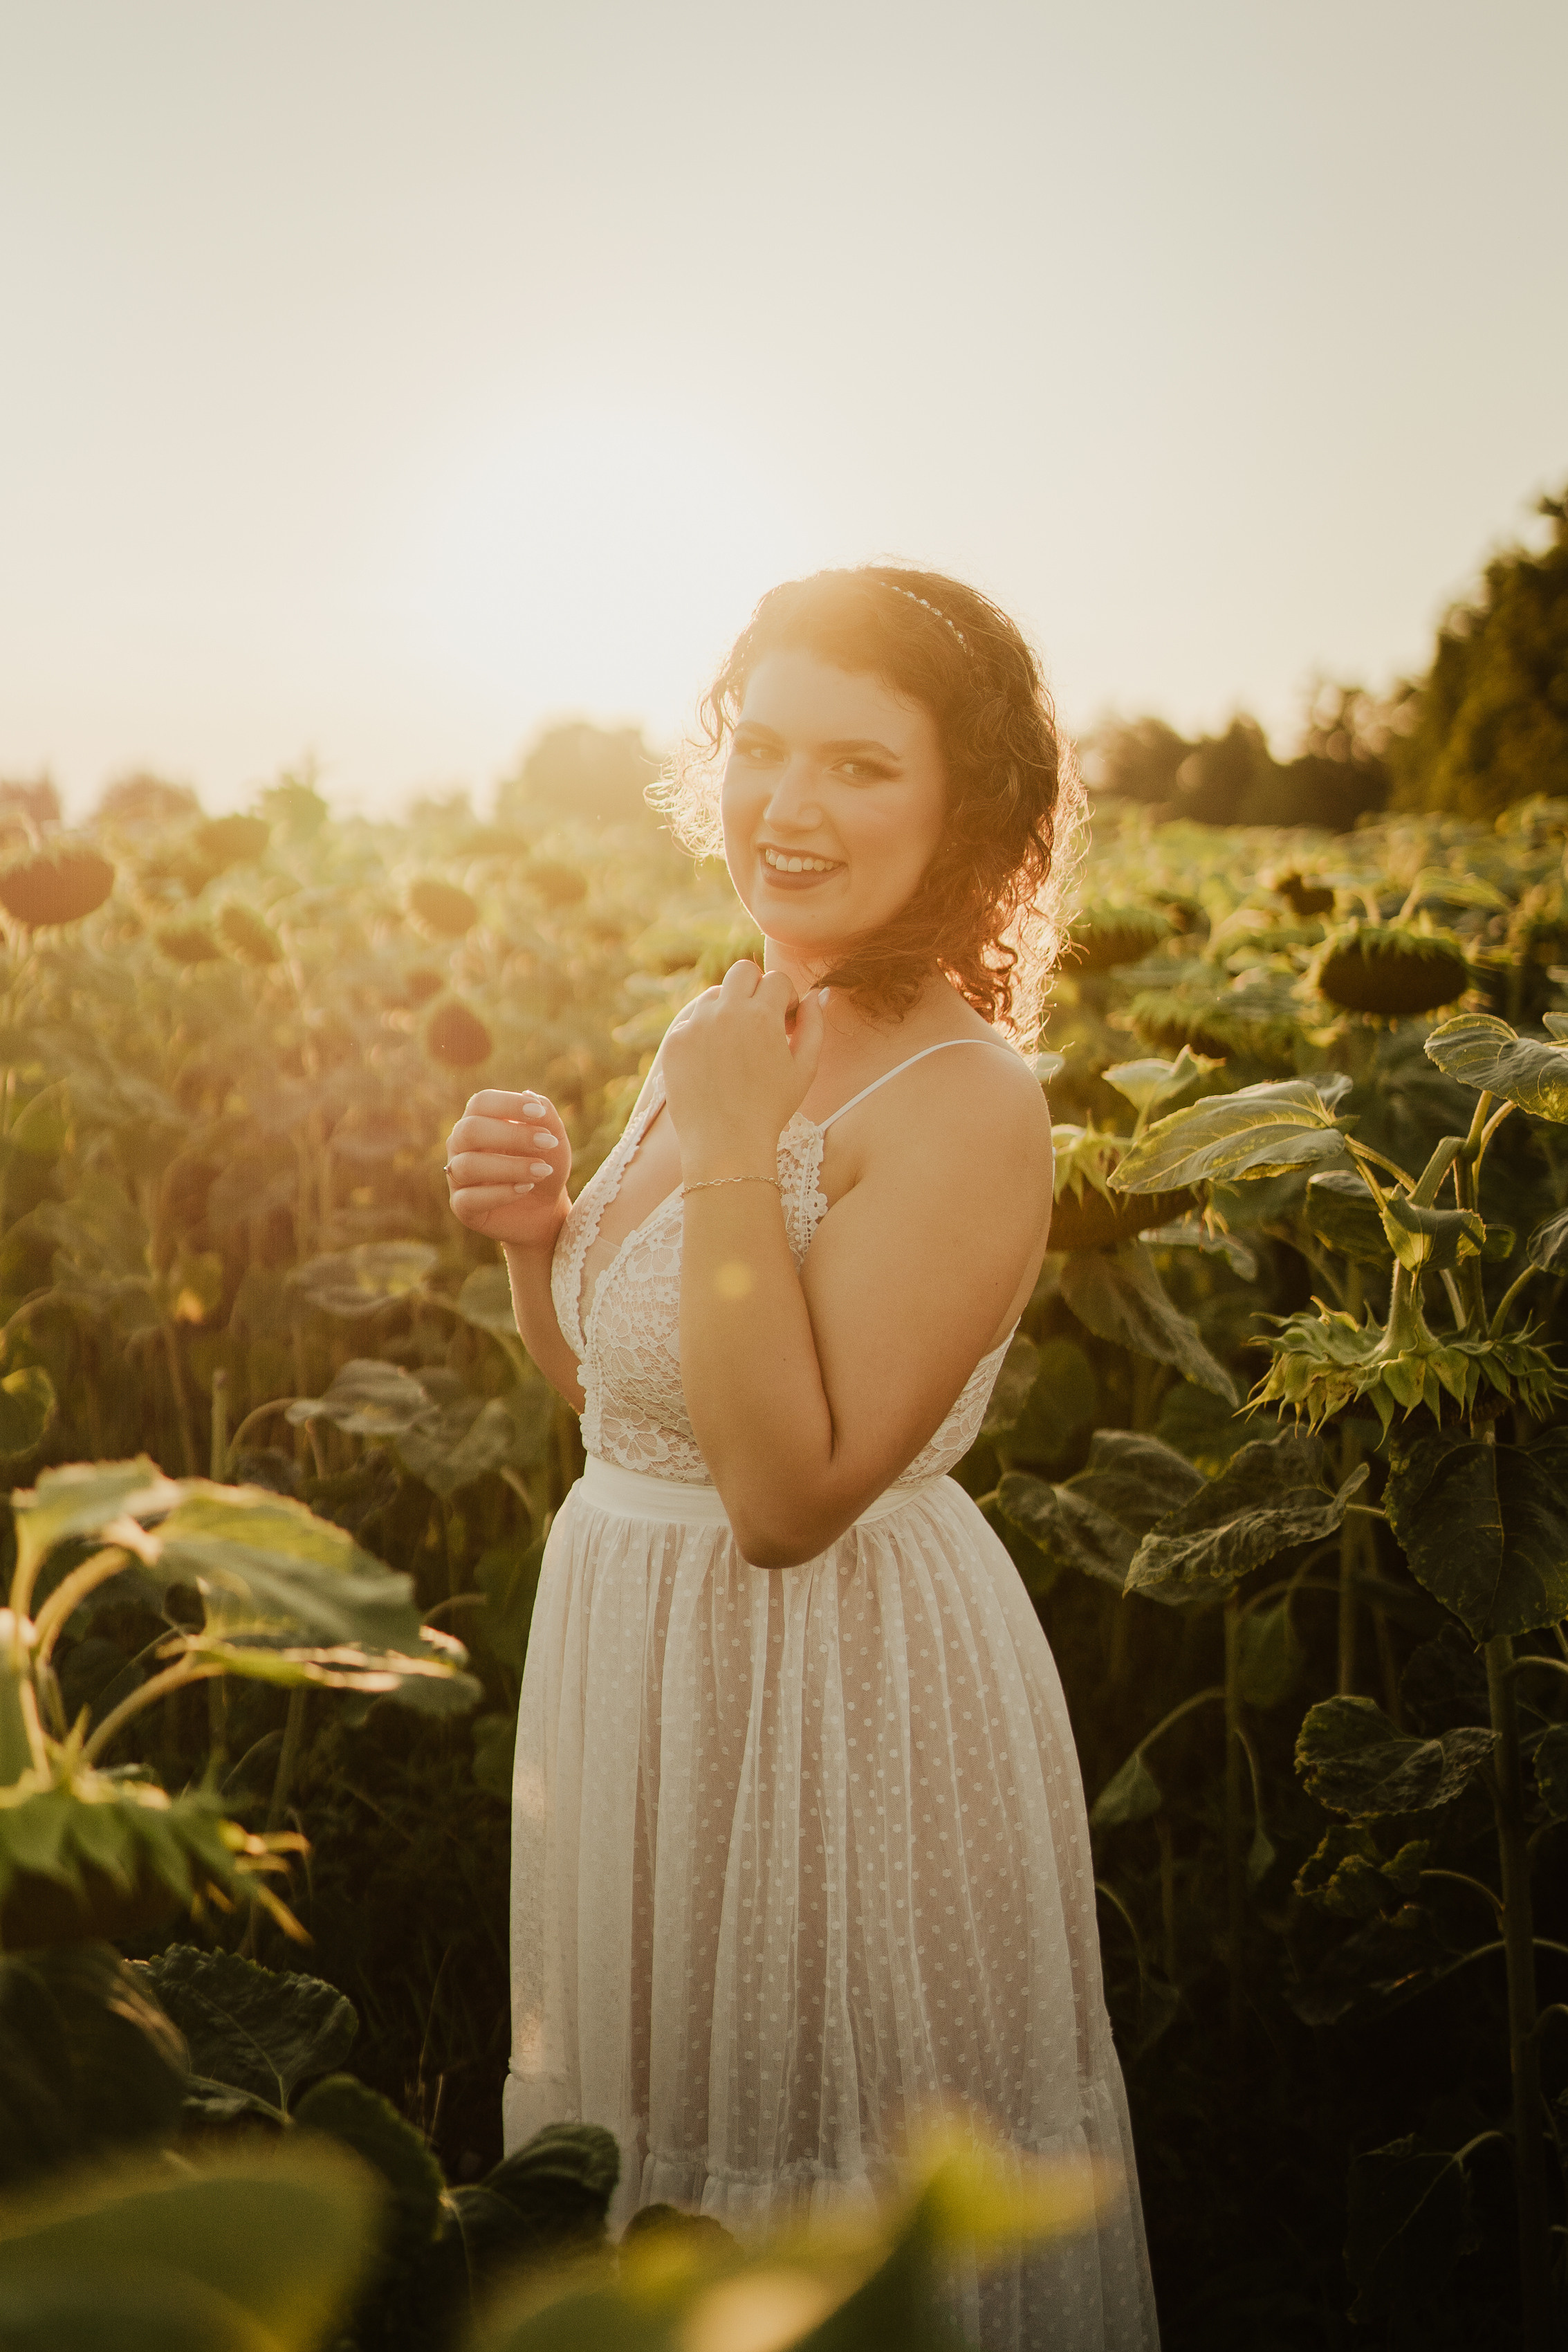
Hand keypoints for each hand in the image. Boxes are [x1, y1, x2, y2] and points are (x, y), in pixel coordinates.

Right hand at [445, 1090, 572, 1246]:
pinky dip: (501, 1193)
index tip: (540, 1114)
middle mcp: (460, 1145)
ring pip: (468, 1165)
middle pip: (470, 1130)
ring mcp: (457, 1176)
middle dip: (512, 1135)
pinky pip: (470, 1198)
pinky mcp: (461, 1206)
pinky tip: (526, 1188)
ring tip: (543, 1171)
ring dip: (511, 1167)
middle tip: (547, 1143)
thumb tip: (529, 1095)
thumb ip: (547, 1116)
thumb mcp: (555, 1140)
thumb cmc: (545, 1164)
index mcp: (478, 1120)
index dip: (509, 1104)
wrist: (546, 1207)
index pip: (481, 1102)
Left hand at [661, 962, 825, 1178]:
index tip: (786, 1022)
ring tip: (738, 1045)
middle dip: (757, 988)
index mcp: (761, 1016)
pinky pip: (692, 1021)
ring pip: (715, 994)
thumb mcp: (805, 1069)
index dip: (786, 999)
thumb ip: (814, 1025)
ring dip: (729, 1009)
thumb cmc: (771, 1109)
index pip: (777, 979)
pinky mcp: (675, 1041)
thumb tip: (816, 995)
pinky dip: (705, 1033)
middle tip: (761, 1020)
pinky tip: (715, 1062)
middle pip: (742, 971)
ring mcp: (695, 1025)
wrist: (726, 1144)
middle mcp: (725, 1012)